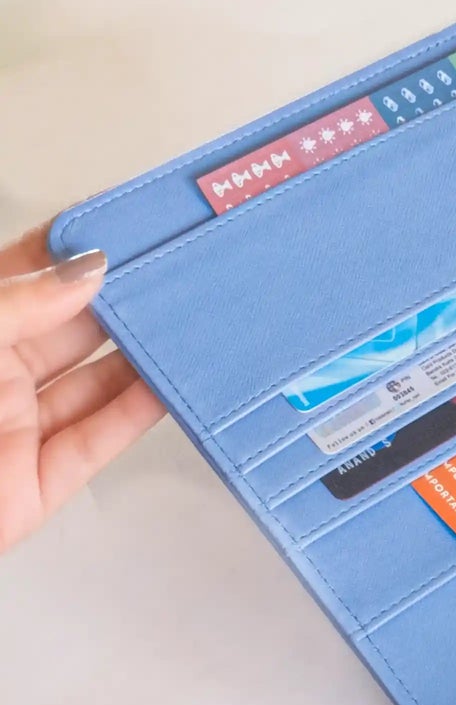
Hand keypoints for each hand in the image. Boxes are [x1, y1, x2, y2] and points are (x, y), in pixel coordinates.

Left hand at [0, 225, 162, 552]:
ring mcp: (18, 426)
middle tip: (174, 273)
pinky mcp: (41, 481)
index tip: (128, 223)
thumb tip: (87, 270)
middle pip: (71, 327)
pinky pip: (98, 440)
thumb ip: (18, 303)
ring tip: (188, 324)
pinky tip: (170, 384)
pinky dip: (138, 415)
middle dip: (123, 301)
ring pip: (94, 384)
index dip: (76, 247)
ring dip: (141, 357)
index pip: (28, 274)